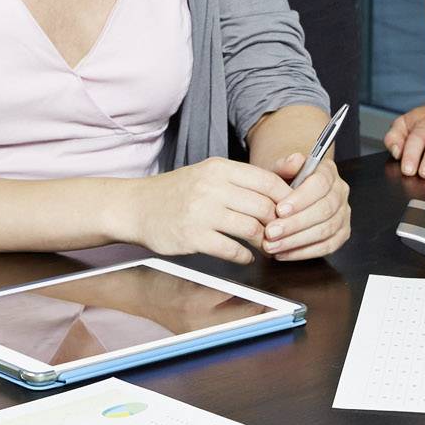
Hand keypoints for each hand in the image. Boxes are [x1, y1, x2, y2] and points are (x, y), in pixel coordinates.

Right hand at [126, 158, 291, 263]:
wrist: (136, 207)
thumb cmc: (177, 192)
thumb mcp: (209, 174)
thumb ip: (243, 180)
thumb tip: (287, 183)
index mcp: (219, 168)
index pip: (268, 181)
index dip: (285, 199)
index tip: (289, 211)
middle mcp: (212, 187)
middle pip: (264, 206)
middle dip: (277, 224)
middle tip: (278, 233)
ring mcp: (201, 212)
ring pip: (251, 228)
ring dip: (263, 242)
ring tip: (263, 246)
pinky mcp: (193, 236)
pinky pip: (231, 250)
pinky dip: (244, 256)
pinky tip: (244, 256)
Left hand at [261, 151, 351, 260]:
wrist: (289, 191)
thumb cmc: (283, 180)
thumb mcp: (279, 168)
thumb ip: (284, 164)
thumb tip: (294, 160)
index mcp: (328, 171)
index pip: (320, 184)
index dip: (300, 199)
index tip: (279, 210)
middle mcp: (340, 192)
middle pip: (324, 210)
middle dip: (295, 224)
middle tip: (271, 233)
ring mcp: (343, 214)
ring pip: (326, 230)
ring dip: (297, 241)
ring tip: (273, 246)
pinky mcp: (341, 234)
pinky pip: (327, 247)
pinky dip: (304, 252)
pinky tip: (284, 253)